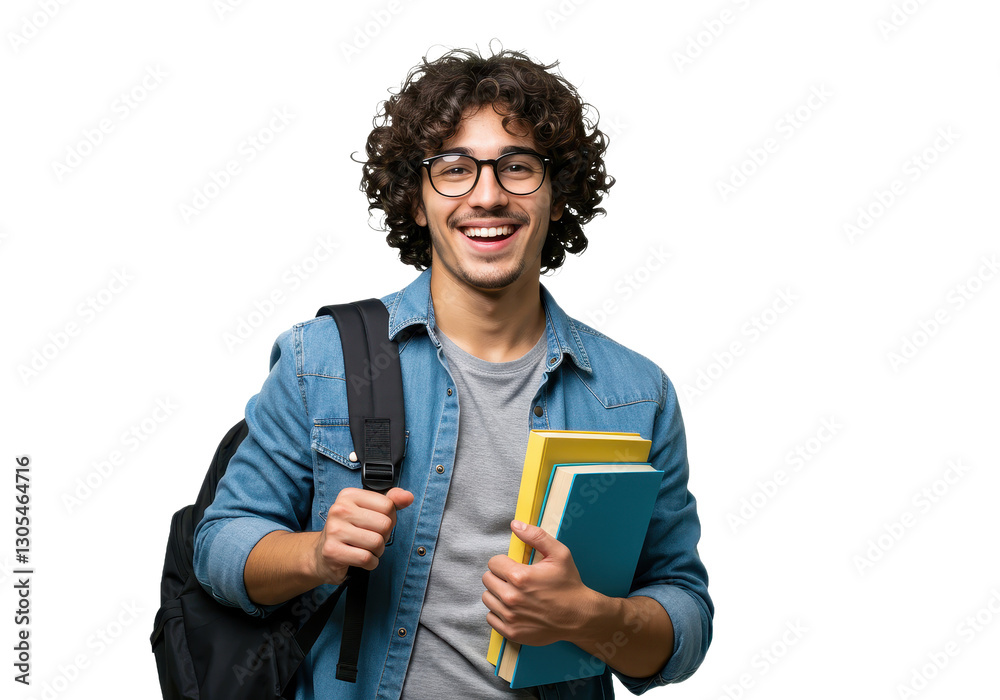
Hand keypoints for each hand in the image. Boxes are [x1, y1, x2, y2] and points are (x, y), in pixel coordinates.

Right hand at [314, 486, 413, 584]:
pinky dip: (370, 563)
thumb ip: (390, 501)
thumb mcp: (368, 511)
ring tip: (367, 549)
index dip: (390, 518)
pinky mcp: (332, 551)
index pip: (388, 505)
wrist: (321, 555)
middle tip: (372, 539)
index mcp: (349, 495)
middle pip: (384, 524)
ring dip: (378, 551)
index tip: (378, 524)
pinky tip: (362, 559)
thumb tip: (408, 497)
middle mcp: (339, 509)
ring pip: (377, 542)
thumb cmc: (349, 531)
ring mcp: (334, 530)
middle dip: (384, 537)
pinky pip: (366, 558)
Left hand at [482, 520, 596, 646]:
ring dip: (497, 594)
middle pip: (487, 580)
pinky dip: (498, 612)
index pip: (493, 563)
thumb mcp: (559, 554)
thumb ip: (536, 536)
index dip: (504, 562)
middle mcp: (511, 598)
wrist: (579, 616)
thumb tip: (515, 525)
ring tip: (514, 593)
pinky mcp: (511, 632)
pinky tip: (513, 608)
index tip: (515, 566)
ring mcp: (510, 617)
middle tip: (515, 579)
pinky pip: (490, 618)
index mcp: (519, 576)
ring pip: (487, 598)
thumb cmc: (569, 584)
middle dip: (499, 576)